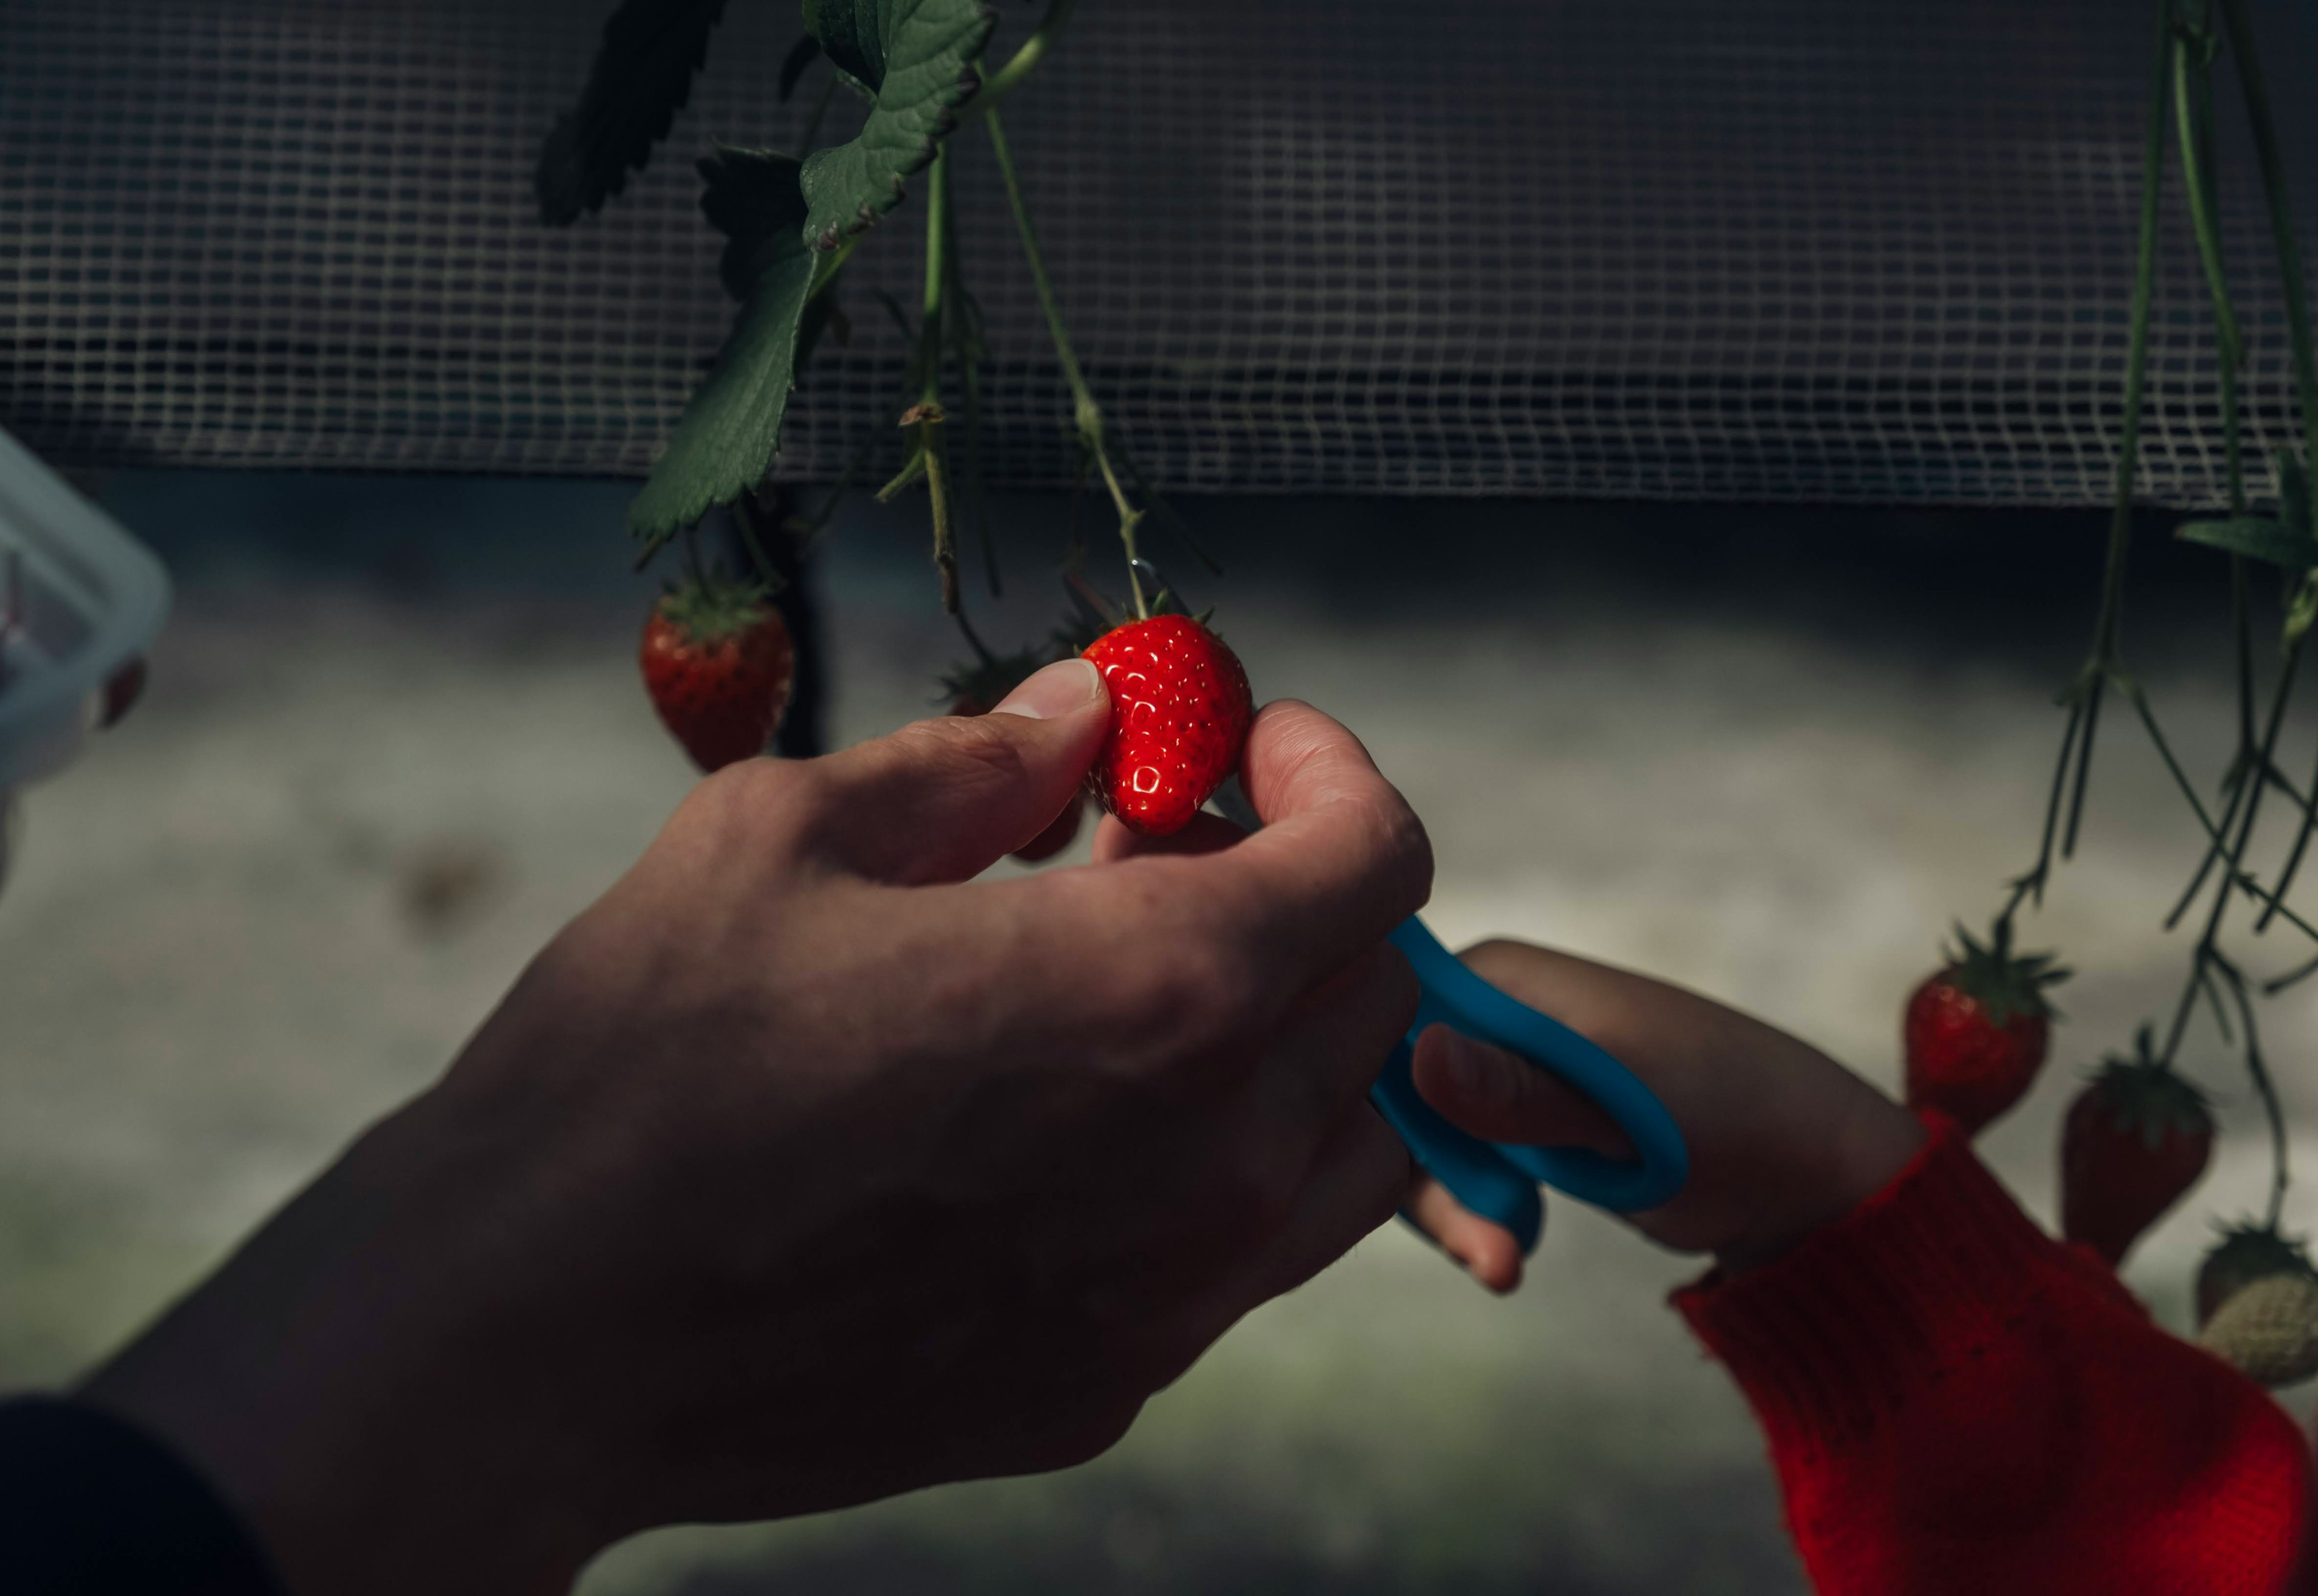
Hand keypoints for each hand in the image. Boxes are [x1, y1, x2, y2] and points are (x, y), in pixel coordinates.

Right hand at [79, 661, 1431, 1595]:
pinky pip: (1243, 1253)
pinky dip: (1219, 1158)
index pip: (1377, 860)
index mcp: (1156, 990)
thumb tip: (1084, 713)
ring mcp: (1171, 1298)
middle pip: (1378, 993)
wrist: (528, 1332)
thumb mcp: (787, 837)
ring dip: (1291, 1038)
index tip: (1246, 744)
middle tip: (1161, 847)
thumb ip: (977, 766)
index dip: (1330, 773)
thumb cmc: (642, 1063)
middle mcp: (1211, 1158)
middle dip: (1305, 892)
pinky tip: (1072, 1116)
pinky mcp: (1108, 1385)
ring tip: (1135, 983)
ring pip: (1347, 1144)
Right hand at [1403, 940, 1922, 1292]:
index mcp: (1501, 979)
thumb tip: (1419, 1054)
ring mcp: (1504, 1078)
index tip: (1405, 1178)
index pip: (1384, 1026)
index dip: (1377, 1102)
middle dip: (1428, 1182)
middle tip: (1484, 1257)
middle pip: (1396, 1098)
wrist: (1806, 1176)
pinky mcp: (1523, 1133)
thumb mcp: (1620, 1104)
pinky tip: (1510, 1257)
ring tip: (1503, 1267)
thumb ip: (1518, 1090)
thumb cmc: (1730, 1113)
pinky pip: (1462, 1176)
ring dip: (1455, 1213)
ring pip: (1423, 1148)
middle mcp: (1490, 1018)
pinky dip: (1477, 1220)